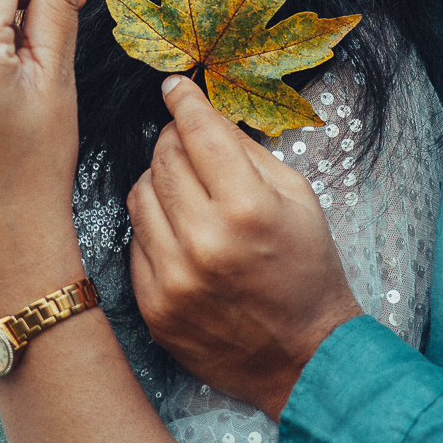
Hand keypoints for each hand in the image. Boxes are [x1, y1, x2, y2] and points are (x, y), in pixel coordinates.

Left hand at [128, 77, 363, 421]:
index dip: (183, 100)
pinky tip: (181, 233)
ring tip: (186, 190)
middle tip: (187, 141)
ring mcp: (174, 278)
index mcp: (247, 207)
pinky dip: (154, 226)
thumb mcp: (296, 195)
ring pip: (140, 194)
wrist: (305, 356)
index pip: (198, 131)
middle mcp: (204, 241)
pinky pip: (135, 240)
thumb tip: (203, 112)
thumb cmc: (307, 268)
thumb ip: (246, 149)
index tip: (174, 85)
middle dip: (173, 139)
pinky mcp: (154, 307)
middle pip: (163, 158)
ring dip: (160, 181)